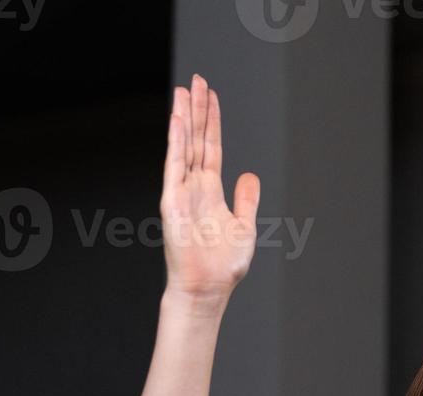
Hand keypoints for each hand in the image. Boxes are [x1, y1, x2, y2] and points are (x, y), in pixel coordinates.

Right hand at [161, 74, 260, 297]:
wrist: (208, 288)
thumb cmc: (223, 264)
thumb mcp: (244, 226)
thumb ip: (246, 199)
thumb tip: (249, 175)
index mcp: (211, 191)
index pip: (211, 147)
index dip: (212, 122)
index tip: (211, 96)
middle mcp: (195, 186)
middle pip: (197, 139)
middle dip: (198, 110)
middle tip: (197, 80)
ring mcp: (182, 192)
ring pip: (183, 147)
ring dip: (184, 118)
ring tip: (184, 91)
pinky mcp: (173, 202)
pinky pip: (174, 166)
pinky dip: (176, 143)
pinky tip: (178, 122)